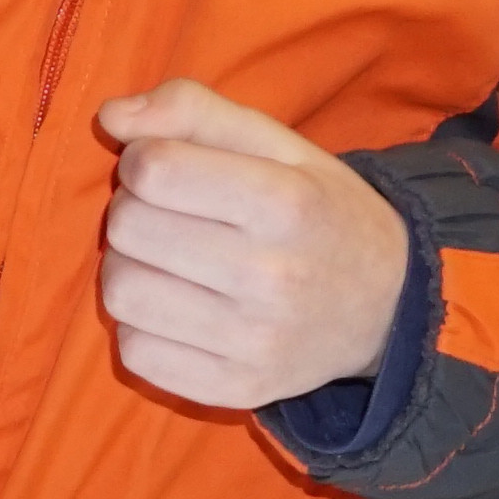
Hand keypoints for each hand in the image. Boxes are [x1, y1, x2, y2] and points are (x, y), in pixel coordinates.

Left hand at [91, 81, 412, 410]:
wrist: (388, 307)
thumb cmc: (319, 211)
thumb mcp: (278, 144)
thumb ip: (194, 110)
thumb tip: (110, 116)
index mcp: (285, 202)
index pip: (154, 170)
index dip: (143, 160)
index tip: (168, 169)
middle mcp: (271, 276)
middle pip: (128, 229)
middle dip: (132, 210)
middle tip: (168, 216)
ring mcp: (254, 342)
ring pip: (120, 294)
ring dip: (128, 267)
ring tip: (166, 261)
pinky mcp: (236, 389)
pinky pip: (135, 353)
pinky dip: (141, 325)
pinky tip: (177, 309)